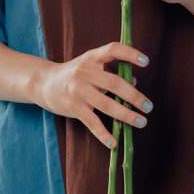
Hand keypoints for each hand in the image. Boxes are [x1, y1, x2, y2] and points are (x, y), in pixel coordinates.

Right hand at [36, 41, 151, 149]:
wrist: (44, 83)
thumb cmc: (75, 74)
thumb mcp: (91, 66)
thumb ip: (112, 72)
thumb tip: (134, 85)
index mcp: (92, 57)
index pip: (113, 49)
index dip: (130, 54)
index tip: (146, 62)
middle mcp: (85, 72)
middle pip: (115, 83)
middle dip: (135, 96)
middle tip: (148, 107)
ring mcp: (78, 90)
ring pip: (107, 105)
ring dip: (127, 115)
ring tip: (141, 122)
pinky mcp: (73, 107)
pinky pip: (92, 123)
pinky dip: (103, 134)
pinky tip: (114, 143)